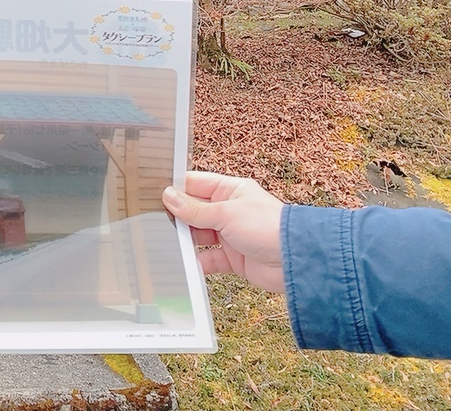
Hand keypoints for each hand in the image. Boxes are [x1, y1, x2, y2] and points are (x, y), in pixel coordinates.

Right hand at [162, 172, 286, 293]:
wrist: (296, 262)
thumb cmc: (268, 227)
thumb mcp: (225, 213)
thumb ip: (194, 209)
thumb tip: (168, 196)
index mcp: (230, 190)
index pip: (195, 184)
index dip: (176, 189)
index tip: (154, 195)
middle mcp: (229, 211)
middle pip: (194, 211)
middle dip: (178, 217)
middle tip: (156, 221)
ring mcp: (230, 235)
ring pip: (199, 235)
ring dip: (186, 241)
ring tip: (169, 243)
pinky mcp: (232, 258)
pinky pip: (208, 259)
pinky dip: (198, 263)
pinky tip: (186, 264)